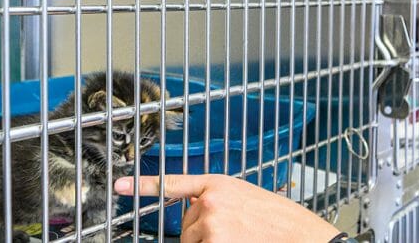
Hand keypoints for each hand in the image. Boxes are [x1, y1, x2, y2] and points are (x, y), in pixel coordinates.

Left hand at [114, 174, 341, 242]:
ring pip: (192, 242)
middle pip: (186, 225)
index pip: (174, 183)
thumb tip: (197, 213)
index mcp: (219, 183)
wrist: (299, 234)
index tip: (119, 186)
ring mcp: (210, 222)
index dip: (143, 185)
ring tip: (240, 237)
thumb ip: (218, 201)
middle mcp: (210, 200)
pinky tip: (238, 242)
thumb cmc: (278, 219)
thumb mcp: (245, 198)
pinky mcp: (213, 241)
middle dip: (203, 233)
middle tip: (235, 233)